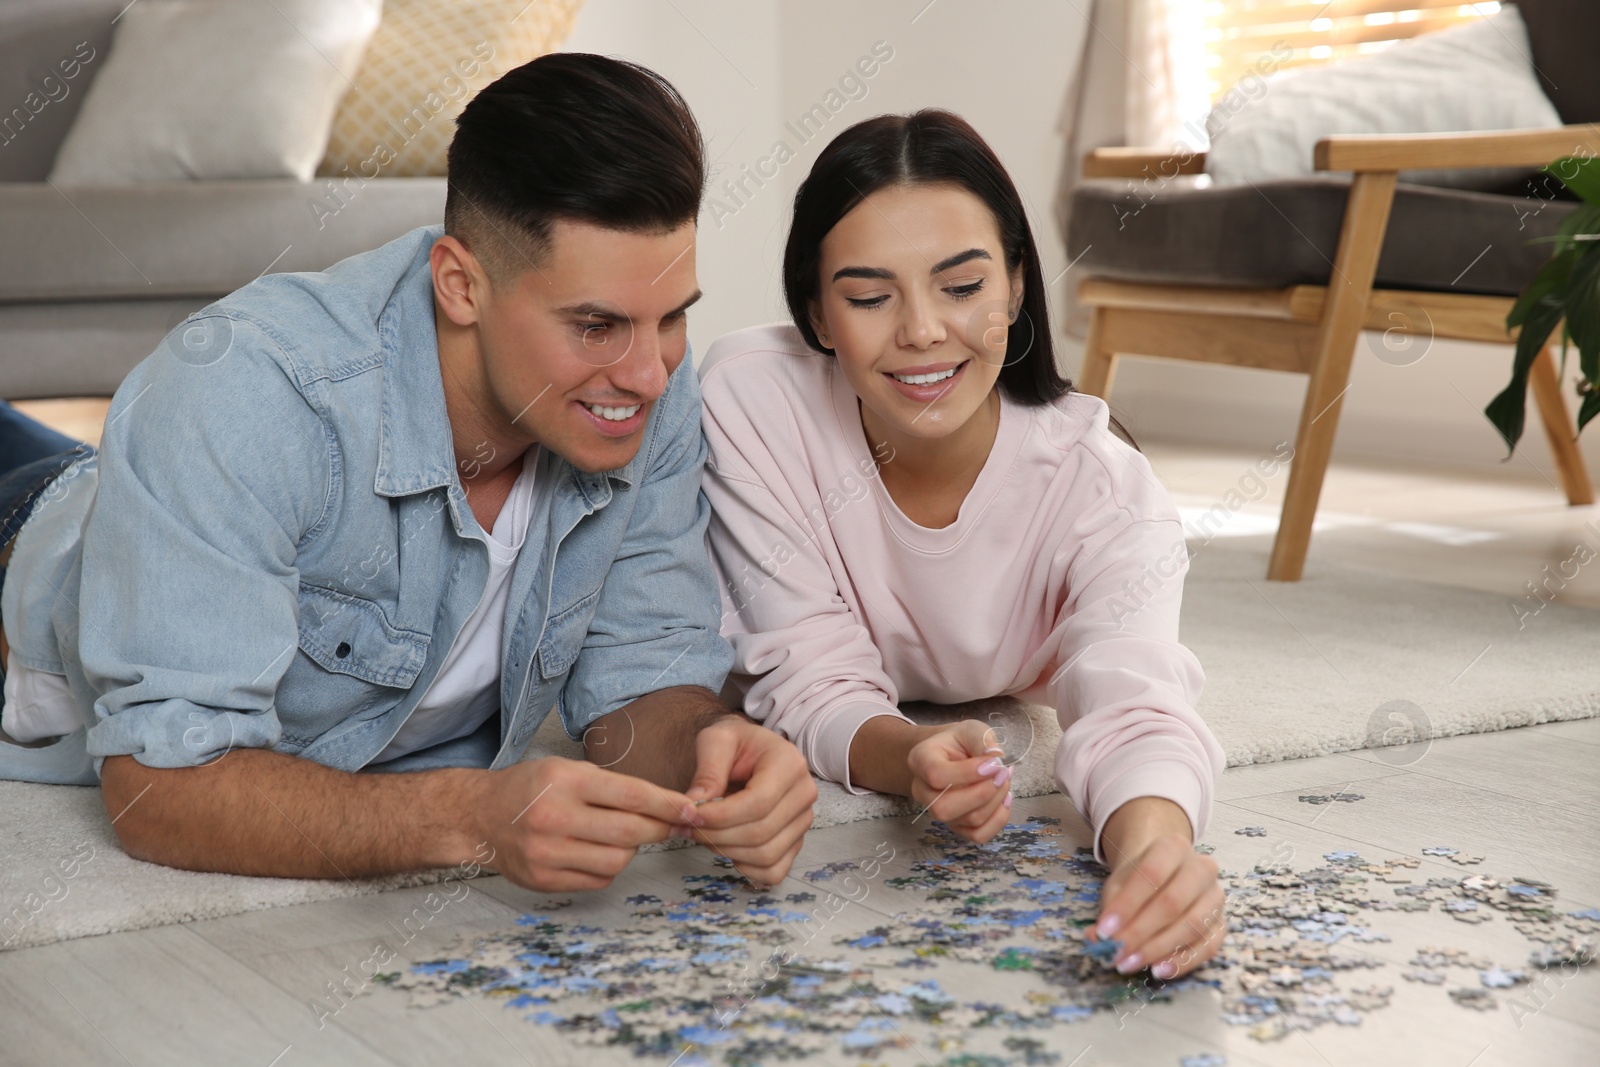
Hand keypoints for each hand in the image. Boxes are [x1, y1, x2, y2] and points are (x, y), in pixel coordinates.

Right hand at [471, 757, 698, 892]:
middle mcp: (555, 817)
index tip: (693, 810)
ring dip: (632, 849)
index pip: (633, 795)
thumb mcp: (570, 769)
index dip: (669, 804)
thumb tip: (670, 807)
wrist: (479, 816)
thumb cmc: (532, 788)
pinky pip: (597, 879)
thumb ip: (615, 787)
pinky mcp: (542, 879)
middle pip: (630, 832)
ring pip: (618, 861)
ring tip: (623, 836)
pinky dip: (609, 867)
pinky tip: (598, 851)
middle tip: (672, 824)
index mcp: (566, 781)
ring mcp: (546, 853)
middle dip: (659, 829)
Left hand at [683, 716, 816, 885]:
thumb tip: (696, 805)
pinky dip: (746, 868)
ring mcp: (803, 821)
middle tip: (689, 826)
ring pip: (766, 855)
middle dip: (718, 835)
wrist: (752, 752)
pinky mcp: (795, 842)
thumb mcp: (716, 740)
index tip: (691, 815)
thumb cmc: (736, 744)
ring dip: (727, 852)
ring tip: (705, 834)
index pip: (758, 803)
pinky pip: (774, 870)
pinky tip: (727, 848)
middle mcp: (804, 794)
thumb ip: (708, 770)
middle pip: (761, 832)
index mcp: (789, 764)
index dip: (721, 816)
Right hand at [906, 719, 1012, 843]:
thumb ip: (982, 740)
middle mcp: (922, 791)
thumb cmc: (960, 742)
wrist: (952, 756)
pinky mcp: (957, 826)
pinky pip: (978, 835)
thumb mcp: (971, 730)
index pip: (936, 775)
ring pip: (968, 821)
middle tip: (1003, 772)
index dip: (968, 773)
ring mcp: (938, 812)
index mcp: (920, 760)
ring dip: (996, 801)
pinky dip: (998, 819)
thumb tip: (996, 758)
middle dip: (984, 792)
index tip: (994, 762)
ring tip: (1004, 779)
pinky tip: (1003, 799)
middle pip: (945, 808)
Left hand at [1091, 796, 1223, 978]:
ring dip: (1158, 950)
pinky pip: (1208, 946)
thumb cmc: (1139, 879)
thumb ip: (1109, 910)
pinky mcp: (1222, 923)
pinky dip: (1183, 961)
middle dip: (1141, 932)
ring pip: (1192, 926)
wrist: (1164, 875)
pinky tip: (1159, 970)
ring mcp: (1215, 896)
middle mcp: (1201, 868)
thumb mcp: (1118, 885)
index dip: (1127, 904)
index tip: (1105, 930)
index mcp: (1173, 847)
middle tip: (1117, 953)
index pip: (1151, 874)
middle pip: (1173, 902)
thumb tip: (1096, 939)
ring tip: (1131, 963)